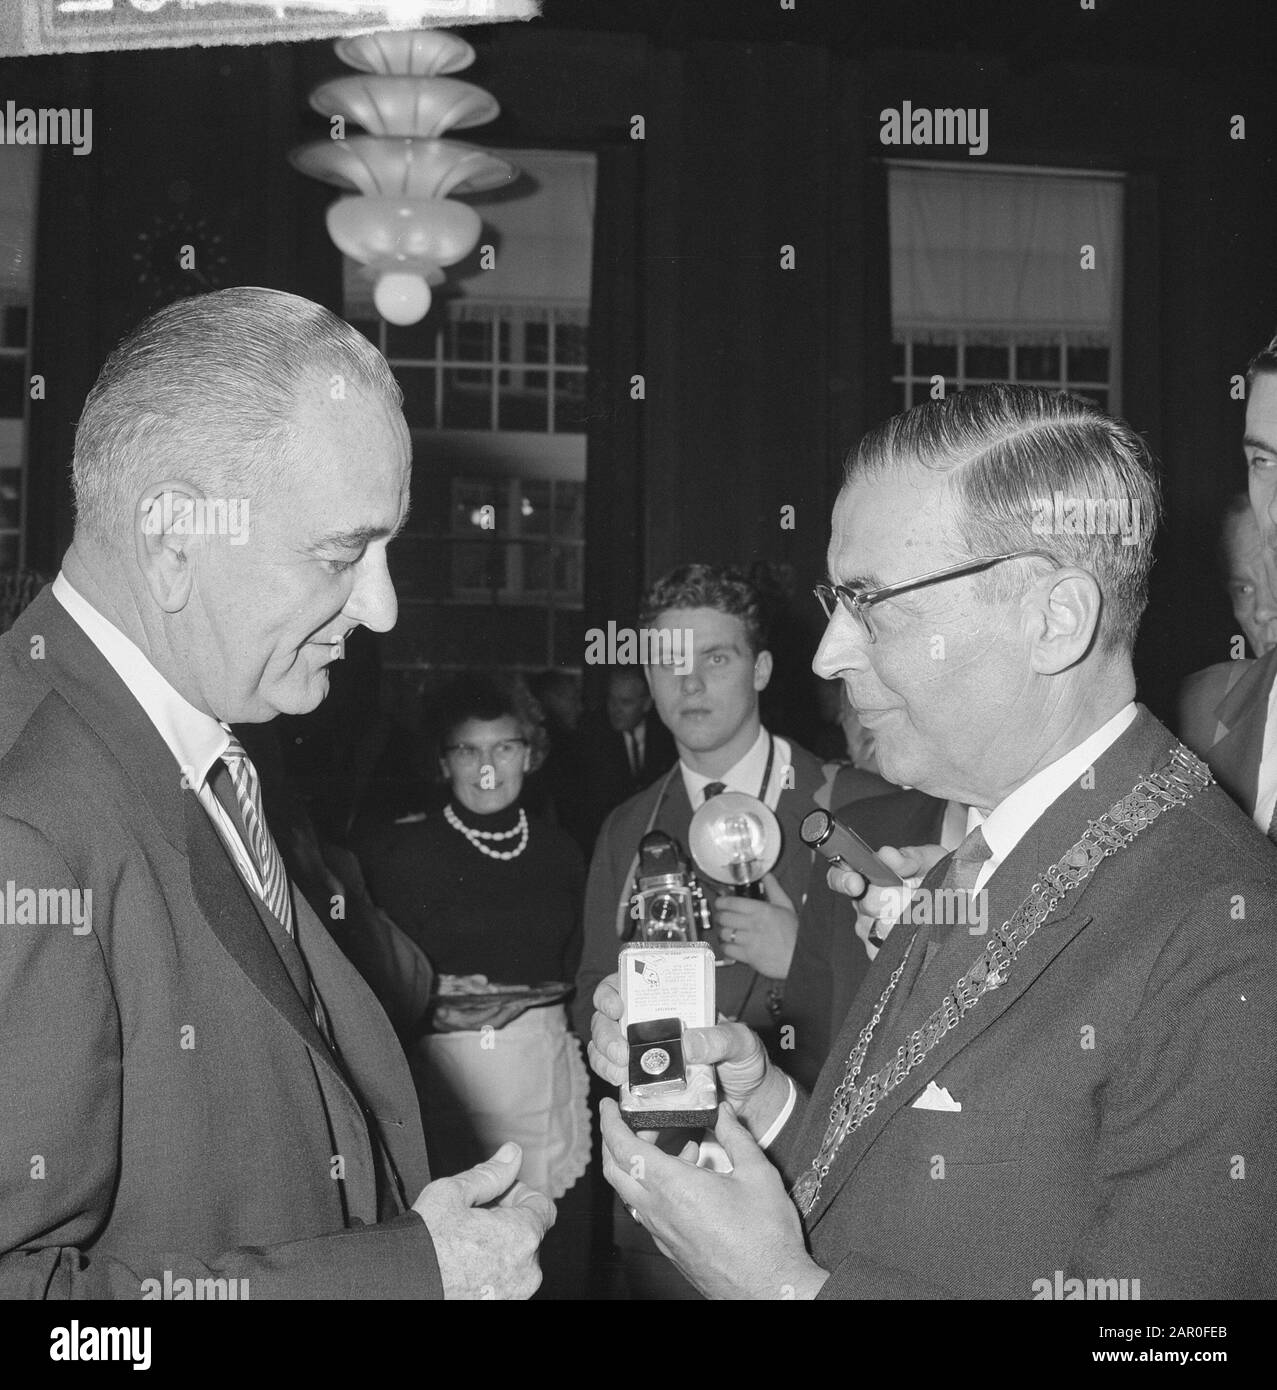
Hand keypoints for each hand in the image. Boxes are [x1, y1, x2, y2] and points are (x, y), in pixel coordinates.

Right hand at [412, 1142, 555, 1298]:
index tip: (497, 1195)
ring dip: (500, 1247)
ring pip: (517, 1261)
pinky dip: (492, 1271)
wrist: (399, 1287)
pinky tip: (463, 1265)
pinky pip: (505, 1283)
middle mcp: (527, 1271)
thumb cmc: (425, 1243)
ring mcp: (515, 1295)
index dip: (520, 1194)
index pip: (544, 1207)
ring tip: (465, 1242)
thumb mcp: (453, 1192)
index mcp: (523, 1236)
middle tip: (474, 1215)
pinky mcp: (500, 1308)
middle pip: (530, 1234)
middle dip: (508, 1219)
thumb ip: (491, 1173)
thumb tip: (512, 1153)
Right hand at [586, 974, 789, 1137]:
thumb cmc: (745, 1059)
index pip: (629, 985)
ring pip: (603, 1047)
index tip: (616, 1006)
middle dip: (605, 1033)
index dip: (611, 991)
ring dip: (603, 1058)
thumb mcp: (740, 1041)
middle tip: (620, 1051)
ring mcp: (644, 1053)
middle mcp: (651, 1025)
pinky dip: (611, 1078)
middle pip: (607, 1018)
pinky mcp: (643, 1082)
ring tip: (621, 1072)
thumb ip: (719, 1039)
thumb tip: (687, 1042)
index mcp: (671, 1005)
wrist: (749, 1099)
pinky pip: (614, 1076)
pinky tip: (622, 1086)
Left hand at [600, 1100, 826, 1299]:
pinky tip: (687, 1179)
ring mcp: (661, 1233)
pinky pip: (647, 1210)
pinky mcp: (670, 1248)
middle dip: (616, 1140)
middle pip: (614, 1170)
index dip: (610, 1122)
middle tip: (639, 1122)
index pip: (623, 1148)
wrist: (770, 1289)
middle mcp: (658, 1210)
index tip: (609, 1105)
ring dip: (638, 1164)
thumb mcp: (757, 1174)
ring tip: (676, 1148)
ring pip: (629, 1191)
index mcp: (673, 1186)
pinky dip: (654, 1186)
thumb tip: (724, 1112)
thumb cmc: (766, 1236)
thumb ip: (736, 1136)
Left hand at [714, 873, 796, 977]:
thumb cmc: (794, 934)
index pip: (732, 903)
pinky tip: (729, 944)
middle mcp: (753, 924)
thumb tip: (767, 876)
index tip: (720, 902)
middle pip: (724, 917)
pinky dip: (725, 946)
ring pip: (724, 933)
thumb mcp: (786, 906)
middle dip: (719, 916)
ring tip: (725, 930)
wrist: (800, 957)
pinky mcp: (748, 956)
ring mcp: (749, 941)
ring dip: (722, 931)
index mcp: (761, 910)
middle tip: (721, 916)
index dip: (721, 902)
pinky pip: (728, 949)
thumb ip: (774, 889)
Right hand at [826, 843, 948, 949]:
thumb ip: (909, 856)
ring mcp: (869, 928)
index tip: (857, 884)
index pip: (840, 877)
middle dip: (893, 899)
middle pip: (866, 904)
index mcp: (868, 875)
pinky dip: (902, 942)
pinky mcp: (878, 951)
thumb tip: (887, 855)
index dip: (844, 880)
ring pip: (876, 928)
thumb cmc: (938, 878)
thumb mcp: (929, 860)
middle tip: (916, 895)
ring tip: (923, 914)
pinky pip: (881, 951)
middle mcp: (863, 902)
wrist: (955, 904)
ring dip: (903, 921)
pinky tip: (916, 933)